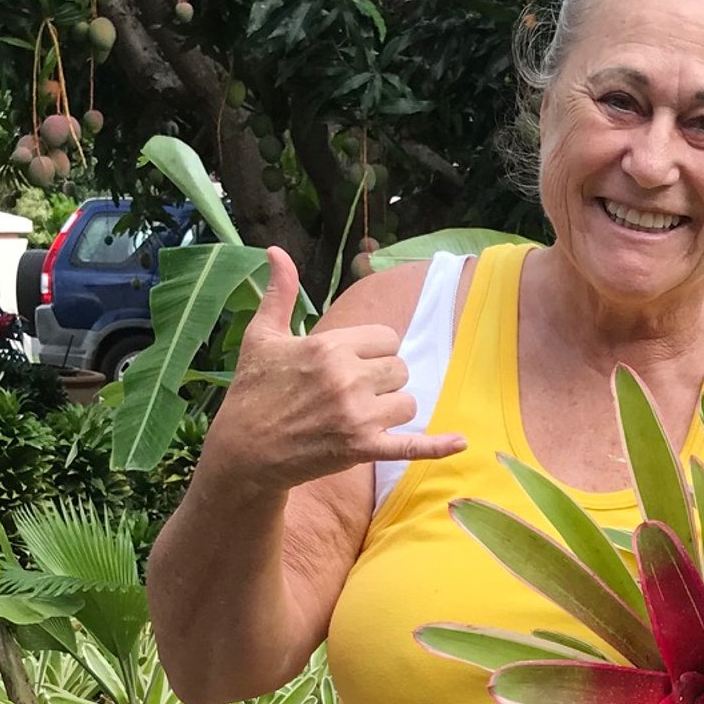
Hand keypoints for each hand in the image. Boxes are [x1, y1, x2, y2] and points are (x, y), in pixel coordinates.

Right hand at [199, 248, 467, 494]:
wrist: (243, 452)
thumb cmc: (251, 392)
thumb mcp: (262, 336)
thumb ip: (280, 292)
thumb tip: (276, 250)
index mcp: (329, 346)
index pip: (387, 339)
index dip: (373, 352)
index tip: (349, 365)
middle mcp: (347, 377)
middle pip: (400, 369)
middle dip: (383, 380)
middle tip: (350, 394)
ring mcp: (357, 415)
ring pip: (407, 403)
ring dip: (391, 409)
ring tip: (359, 416)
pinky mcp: (362, 448)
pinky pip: (411, 445)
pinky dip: (437, 446)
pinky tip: (460, 442)